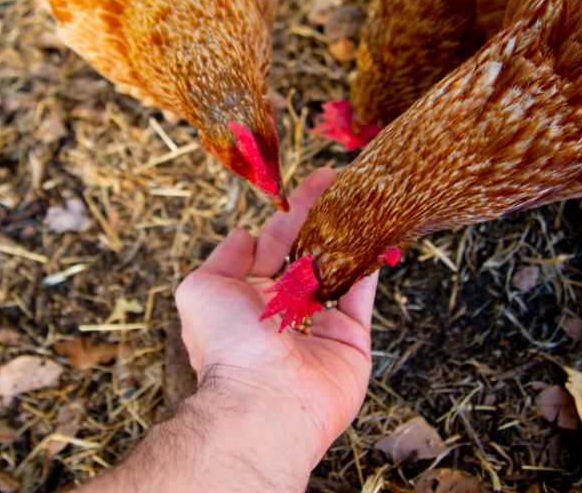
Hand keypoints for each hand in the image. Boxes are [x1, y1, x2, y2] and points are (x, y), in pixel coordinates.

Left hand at [175, 166, 377, 474]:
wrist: (264, 400)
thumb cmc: (227, 344)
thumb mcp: (201, 288)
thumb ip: (224, 258)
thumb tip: (244, 233)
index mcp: (250, 295)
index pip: (275, 240)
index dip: (292, 210)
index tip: (313, 182)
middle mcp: (286, 308)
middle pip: (309, 251)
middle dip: (324, 217)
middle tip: (342, 182)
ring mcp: (320, 324)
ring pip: (338, 270)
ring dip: (350, 237)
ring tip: (364, 202)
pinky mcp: (350, 340)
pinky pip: (363, 298)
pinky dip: (371, 270)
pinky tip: (380, 238)